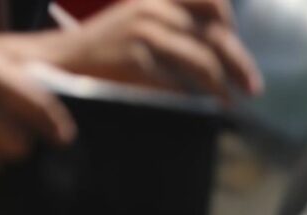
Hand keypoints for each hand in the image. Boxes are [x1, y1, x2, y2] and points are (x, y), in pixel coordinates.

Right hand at [43, 0, 260, 99]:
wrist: (53, 63)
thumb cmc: (100, 52)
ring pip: (203, 62)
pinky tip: (203, 112)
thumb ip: (169, 28)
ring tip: (231, 103)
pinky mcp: (136, 61)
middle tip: (253, 88)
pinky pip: (179, 84)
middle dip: (239, 64)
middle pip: (215, 35)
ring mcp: (145, 34)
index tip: (237, 46)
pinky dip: (195, 100)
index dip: (229, 22)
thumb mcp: (134, 23)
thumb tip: (213, 52)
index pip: (209, 0)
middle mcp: (153, 10)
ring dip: (223, 87)